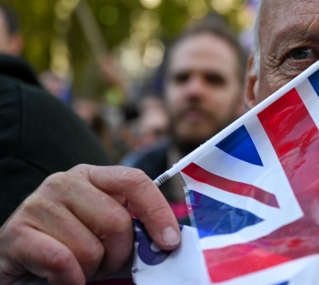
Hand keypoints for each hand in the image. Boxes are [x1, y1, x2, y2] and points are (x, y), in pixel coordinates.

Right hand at [0, 165, 180, 284]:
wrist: (19, 264)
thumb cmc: (71, 249)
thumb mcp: (107, 235)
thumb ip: (135, 232)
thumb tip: (170, 242)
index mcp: (93, 176)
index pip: (135, 181)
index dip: (158, 212)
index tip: (170, 242)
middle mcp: (65, 182)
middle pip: (117, 221)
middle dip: (118, 255)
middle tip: (104, 265)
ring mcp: (38, 203)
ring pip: (90, 248)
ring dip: (90, 270)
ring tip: (77, 268)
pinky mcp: (16, 232)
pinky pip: (62, 261)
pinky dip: (70, 280)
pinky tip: (62, 279)